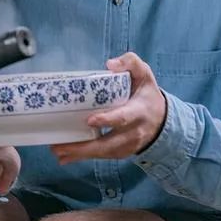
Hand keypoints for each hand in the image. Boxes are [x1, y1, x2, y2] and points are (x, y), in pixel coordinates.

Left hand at [50, 52, 166, 164]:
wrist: (162, 120)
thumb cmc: (146, 94)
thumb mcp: (144, 74)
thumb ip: (131, 63)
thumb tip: (110, 64)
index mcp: (138, 111)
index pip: (123, 117)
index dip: (108, 120)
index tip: (90, 120)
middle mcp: (133, 132)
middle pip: (109, 143)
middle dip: (85, 147)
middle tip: (60, 146)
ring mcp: (128, 146)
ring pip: (103, 153)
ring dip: (80, 154)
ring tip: (58, 152)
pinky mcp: (122, 153)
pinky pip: (102, 157)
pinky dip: (84, 158)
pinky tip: (66, 157)